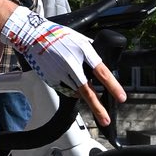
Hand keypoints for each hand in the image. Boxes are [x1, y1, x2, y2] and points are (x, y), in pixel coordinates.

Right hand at [1, 5, 124, 125]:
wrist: (33, 36)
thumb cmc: (57, 35)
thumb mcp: (78, 38)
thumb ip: (90, 51)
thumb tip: (101, 63)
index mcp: (83, 51)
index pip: (102, 72)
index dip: (113, 87)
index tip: (121, 98)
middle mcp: (72, 64)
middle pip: (87, 91)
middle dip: (98, 108)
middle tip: (106, 120)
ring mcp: (60, 73)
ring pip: (77, 92)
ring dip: (84, 96)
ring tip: (90, 99)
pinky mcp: (51, 78)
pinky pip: (64, 89)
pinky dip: (70, 89)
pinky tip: (69, 80)